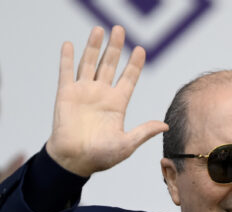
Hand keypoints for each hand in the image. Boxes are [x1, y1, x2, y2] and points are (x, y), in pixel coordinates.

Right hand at [45, 26, 167, 176]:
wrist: (74, 161)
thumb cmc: (100, 157)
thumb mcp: (126, 144)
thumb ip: (144, 132)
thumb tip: (165, 125)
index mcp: (117, 105)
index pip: (129, 79)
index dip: (134, 64)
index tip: (140, 49)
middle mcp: (101, 95)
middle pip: (110, 65)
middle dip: (115, 47)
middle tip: (119, 29)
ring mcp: (83, 92)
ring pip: (90, 63)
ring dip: (94, 46)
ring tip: (99, 29)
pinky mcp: (66, 94)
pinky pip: (67, 72)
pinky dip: (68, 58)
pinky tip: (70, 44)